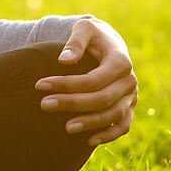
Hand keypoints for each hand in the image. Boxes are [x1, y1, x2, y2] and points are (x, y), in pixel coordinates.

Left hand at [35, 17, 137, 147]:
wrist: (108, 42)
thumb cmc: (92, 35)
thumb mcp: (84, 29)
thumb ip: (75, 42)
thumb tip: (64, 60)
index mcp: (120, 60)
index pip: (93, 79)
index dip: (67, 84)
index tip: (40, 85)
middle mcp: (129, 81)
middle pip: (101, 99)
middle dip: (72, 104)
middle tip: (44, 104)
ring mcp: (131, 96)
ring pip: (112, 115)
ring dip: (89, 123)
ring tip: (65, 127)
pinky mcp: (129, 107)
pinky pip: (123, 126)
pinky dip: (109, 135)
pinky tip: (88, 141)